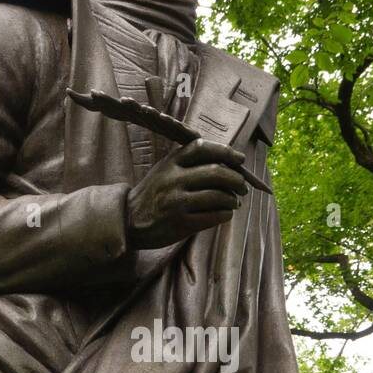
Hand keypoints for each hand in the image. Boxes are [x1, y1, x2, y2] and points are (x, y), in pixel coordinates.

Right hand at [125, 138, 248, 248]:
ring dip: (233, 199)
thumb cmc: (153, 194)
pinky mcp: (181, 223)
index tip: (240, 160)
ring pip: (218, 196)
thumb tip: (227, 163)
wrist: (129, 221)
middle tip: (243, 186)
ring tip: (235, 202)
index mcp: (171, 162)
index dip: (226, 152)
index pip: (203, 148)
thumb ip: (188, 163)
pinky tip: (225, 214)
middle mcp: (174, 179)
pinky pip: (213, 216)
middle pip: (217, 172)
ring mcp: (177, 202)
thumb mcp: (164, 170)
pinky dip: (225, 214)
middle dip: (237, 179)